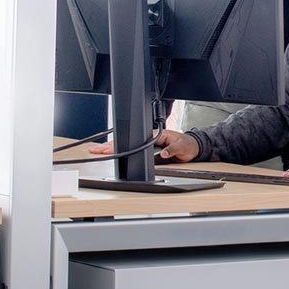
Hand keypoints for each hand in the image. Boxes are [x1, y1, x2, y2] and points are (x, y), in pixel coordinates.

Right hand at [85, 130, 199, 161]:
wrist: (192, 148)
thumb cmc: (186, 144)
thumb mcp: (181, 146)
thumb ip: (171, 150)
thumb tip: (162, 154)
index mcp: (154, 134)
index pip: (134, 138)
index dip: (120, 143)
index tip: (108, 147)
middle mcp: (148, 138)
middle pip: (126, 142)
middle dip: (110, 146)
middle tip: (96, 150)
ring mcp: (147, 145)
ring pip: (128, 146)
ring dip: (113, 148)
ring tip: (99, 151)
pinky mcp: (149, 152)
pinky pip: (134, 152)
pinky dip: (122, 153)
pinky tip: (111, 154)